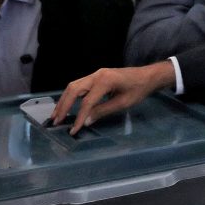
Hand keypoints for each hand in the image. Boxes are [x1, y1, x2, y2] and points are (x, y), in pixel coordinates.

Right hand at [51, 61, 174, 134]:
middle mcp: (97, 75)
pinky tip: (67, 104)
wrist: (147, 76)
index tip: (73, 130)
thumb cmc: (138, 90)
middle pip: (74, 90)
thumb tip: (86, 121)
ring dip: (64, 100)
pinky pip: (79, 85)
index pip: (87, 102)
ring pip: (74, 86)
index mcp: (105, 81)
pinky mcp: (97, 76)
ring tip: (57, 115)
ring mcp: (96, 74)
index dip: (79, 117)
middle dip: (63, 106)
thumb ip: (103, 111)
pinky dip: (71, 95)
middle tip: (56, 121)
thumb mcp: (123, 103)